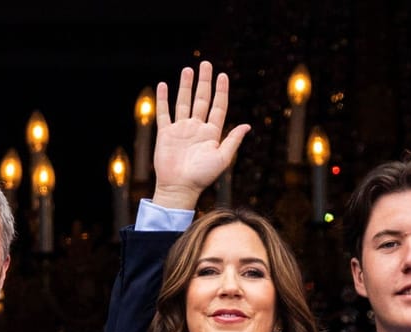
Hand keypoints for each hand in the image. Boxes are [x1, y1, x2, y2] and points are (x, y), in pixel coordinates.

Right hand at [151, 61, 249, 210]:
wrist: (180, 188)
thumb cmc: (202, 177)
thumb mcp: (222, 159)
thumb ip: (233, 141)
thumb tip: (247, 125)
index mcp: (211, 133)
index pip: (218, 107)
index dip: (221, 91)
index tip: (223, 75)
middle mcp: (196, 128)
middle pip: (201, 100)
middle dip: (204, 82)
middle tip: (206, 64)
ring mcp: (181, 130)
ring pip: (184, 102)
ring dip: (186, 86)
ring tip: (188, 70)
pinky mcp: (166, 134)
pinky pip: (164, 113)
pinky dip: (163, 99)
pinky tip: (164, 86)